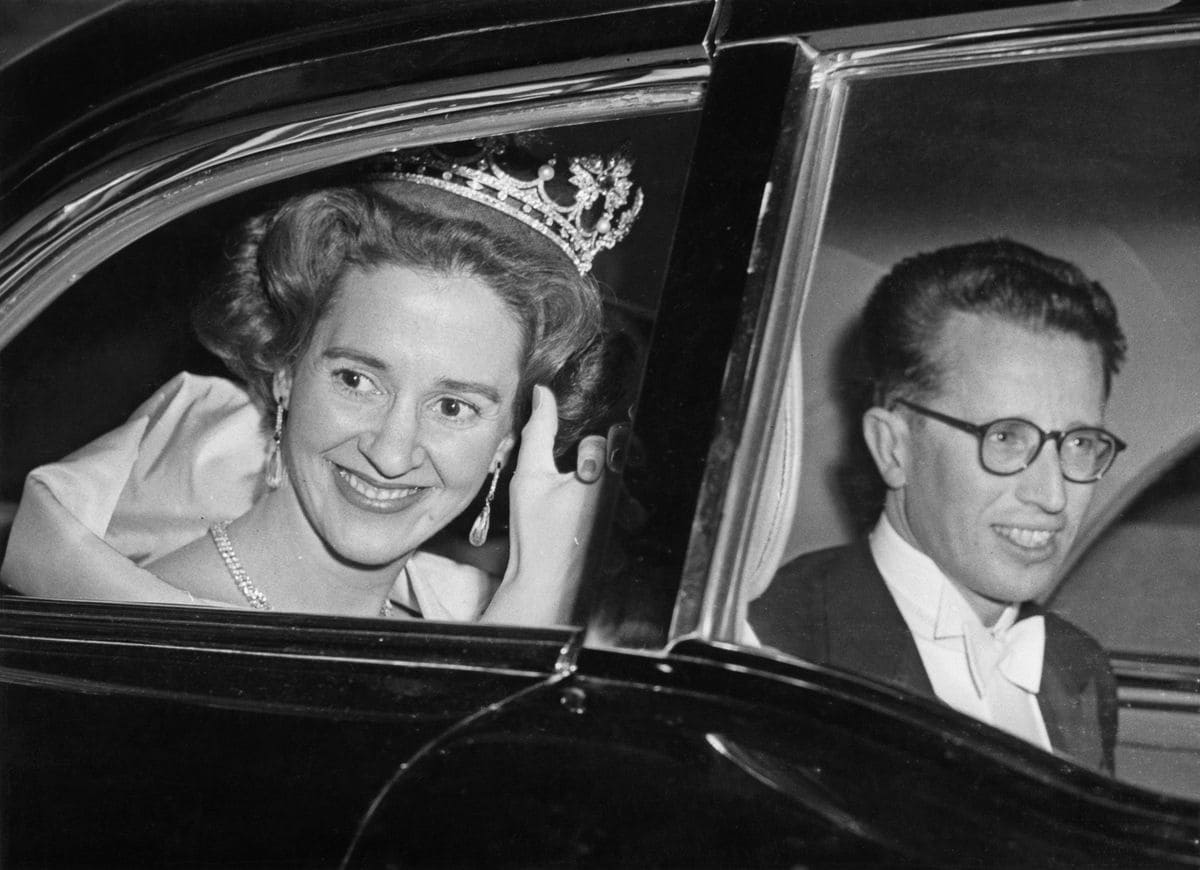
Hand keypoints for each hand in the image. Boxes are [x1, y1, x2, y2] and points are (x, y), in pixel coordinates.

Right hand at [480, 385, 614, 625]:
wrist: (542, 581)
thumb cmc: (534, 531)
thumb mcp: (531, 475)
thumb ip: (539, 431)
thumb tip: (543, 394)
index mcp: (604, 477)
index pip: (610, 438)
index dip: (592, 438)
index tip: (583, 443)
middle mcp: (621, 494)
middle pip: (626, 455)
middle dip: (608, 451)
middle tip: (583, 463)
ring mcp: (623, 514)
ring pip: (628, 479)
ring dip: (610, 476)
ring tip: (582, 484)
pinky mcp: (619, 530)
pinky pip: (625, 505)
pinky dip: (609, 498)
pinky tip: (583, 506)